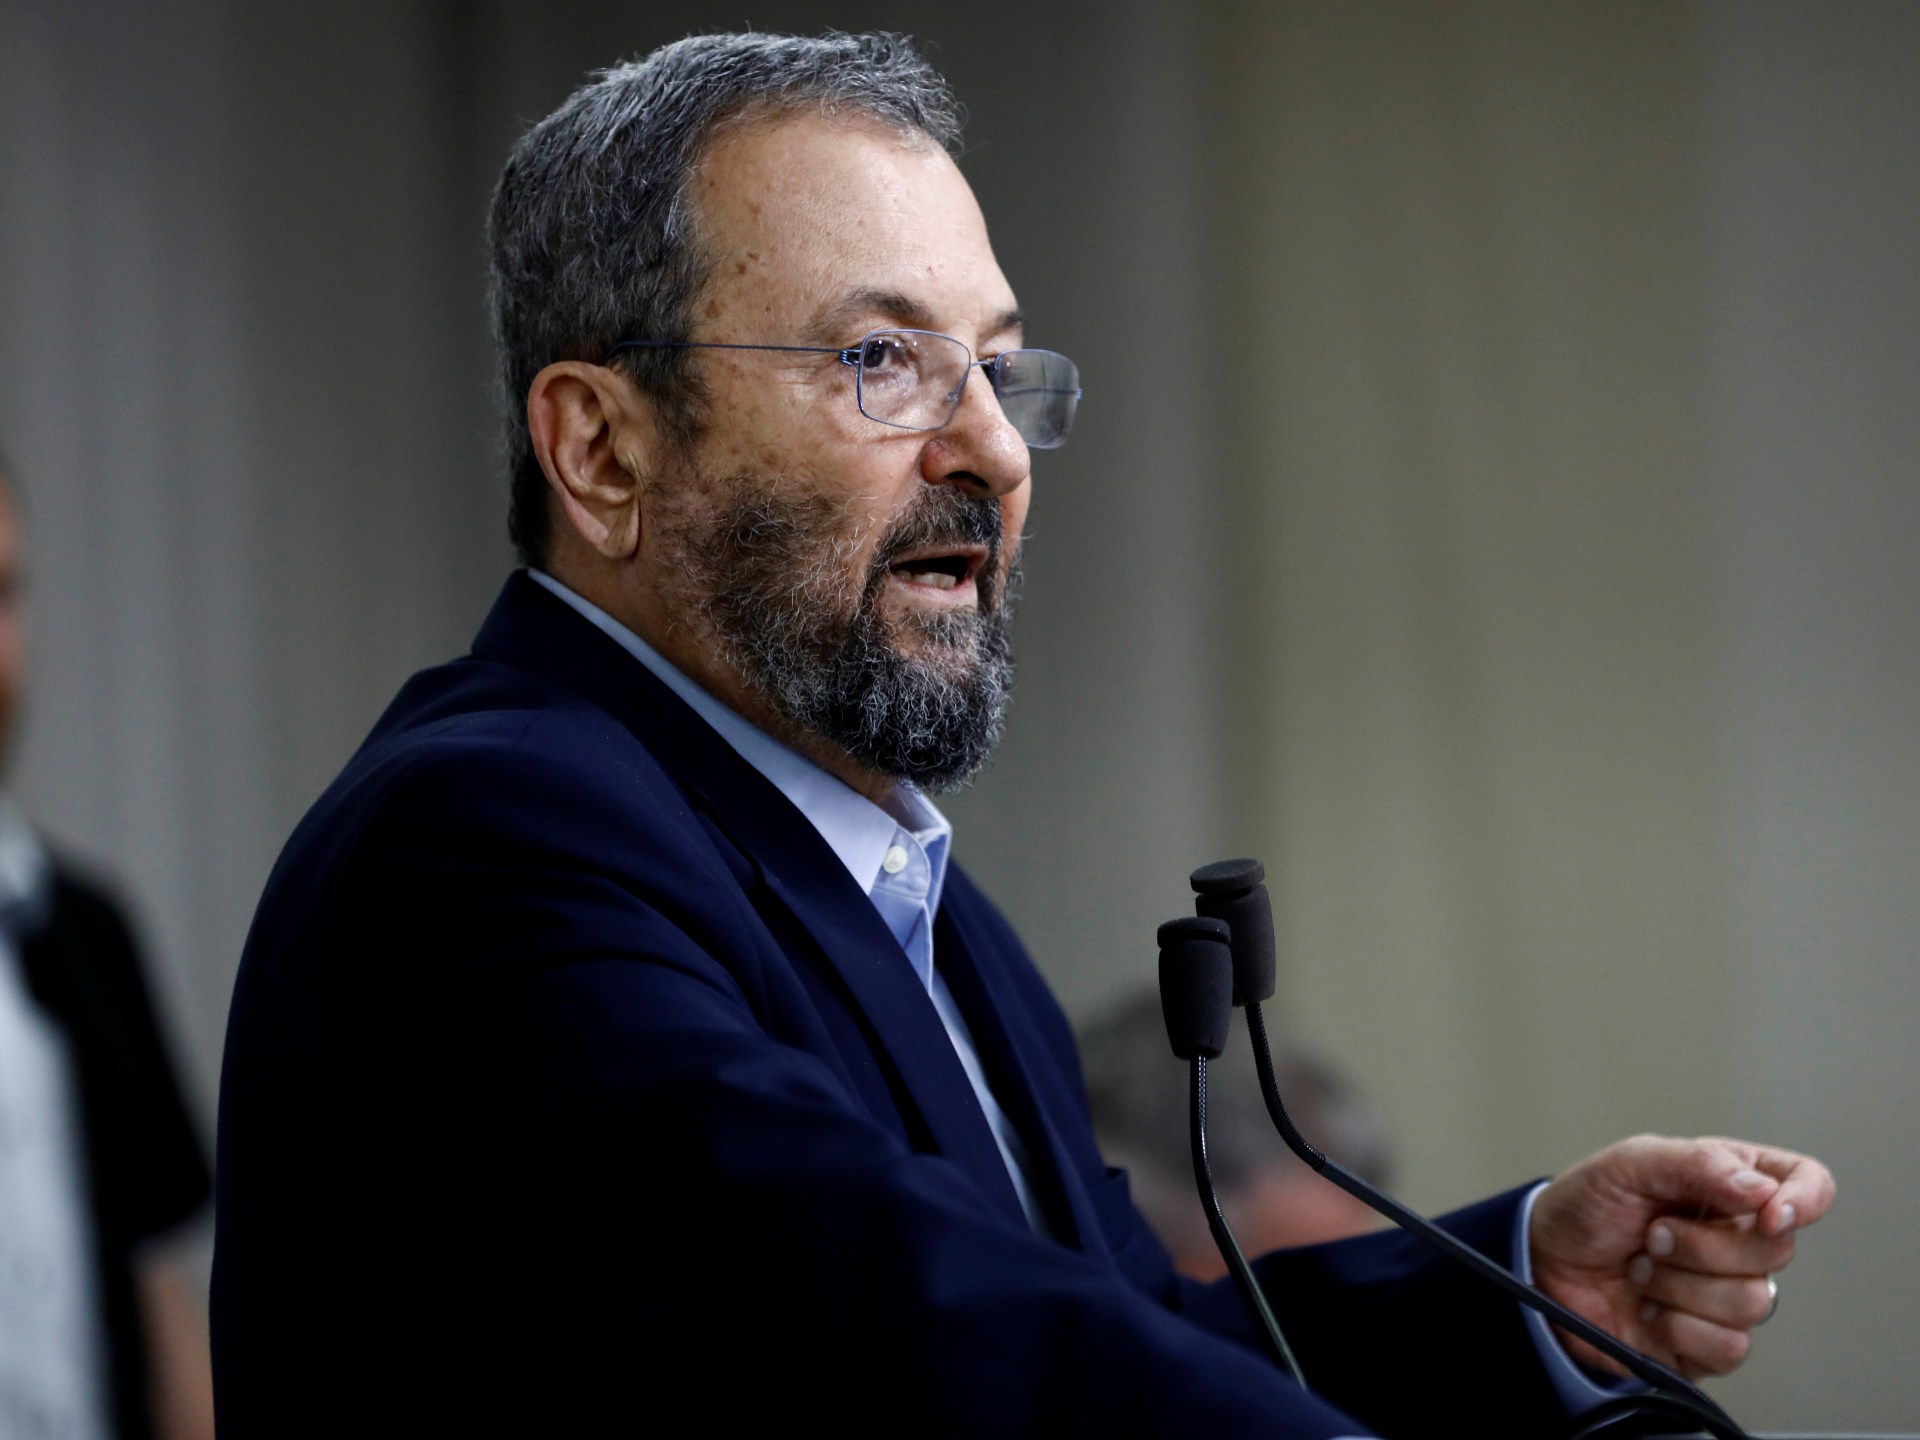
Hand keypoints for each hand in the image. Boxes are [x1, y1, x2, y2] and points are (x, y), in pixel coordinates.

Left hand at [1528, 1134, 1834, 1379]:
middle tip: (1651, 1234)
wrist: (1541, 1262)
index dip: (1803, 1200)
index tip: (1767, 1211)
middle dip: (1702, 1243)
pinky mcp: (1709, 1342)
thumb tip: (1759, 1189)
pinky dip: (1677, 1325)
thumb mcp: (1628, 1164)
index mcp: (1732, 1185)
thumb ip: (1695, 1164)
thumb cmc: (1585, 1207)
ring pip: (1754, 1301)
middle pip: (1778, 1250)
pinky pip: (1728, 1345)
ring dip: (1680, 1285)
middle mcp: (1738, 1239)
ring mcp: (1726, 1292)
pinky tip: (1648, 1308)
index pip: (1807, 1185)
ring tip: (1641, 1270)